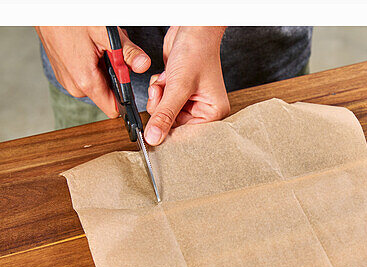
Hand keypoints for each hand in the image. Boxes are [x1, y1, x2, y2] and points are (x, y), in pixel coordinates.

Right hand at [36, 26, 149, 118]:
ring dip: (103, 69)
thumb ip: (126, 52)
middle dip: (114, 76)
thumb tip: (143, 66)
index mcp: (86, 81)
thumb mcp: (105, 33)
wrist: (47, 11)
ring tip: (97, 46)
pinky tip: (88, 47)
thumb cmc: (72, 18)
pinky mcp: (64, 75)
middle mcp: (75, 86)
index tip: (130, 81)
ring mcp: (67, 81)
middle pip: (106, 94)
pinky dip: (91, 65)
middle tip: (112, 52)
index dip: (126, 98)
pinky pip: (84, 77)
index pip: (113, 109)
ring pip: (96, 84)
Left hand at [144, 26, 229, 145]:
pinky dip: (157, 90)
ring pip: (162, 113)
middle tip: (166, 92)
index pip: (186, 135)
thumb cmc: (197, 51)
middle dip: (162, 108)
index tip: (155, 130)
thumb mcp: (179, 86)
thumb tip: (153, 138)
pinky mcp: (176, 93)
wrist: (191, 28)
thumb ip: (165, 114)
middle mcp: (202, 110)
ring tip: (167, 81)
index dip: (169, 132)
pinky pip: (159, 102)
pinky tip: (165, 78)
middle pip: (171, 125)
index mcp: (212, 113)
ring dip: (158, 97)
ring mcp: (188, 101)